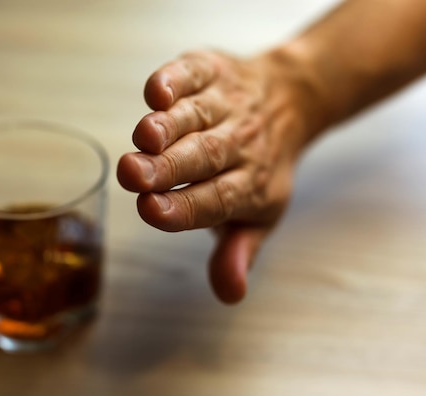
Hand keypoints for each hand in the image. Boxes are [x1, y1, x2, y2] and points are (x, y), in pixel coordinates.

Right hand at [117, 49, 312, 302]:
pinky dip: (175, 80)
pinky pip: (194, 73)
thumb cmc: (258, 169)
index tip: (151, 210)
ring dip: (169, 125)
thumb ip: (238, 251)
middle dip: (168, 167)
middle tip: (134, 175)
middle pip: (204, 157)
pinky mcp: (211, 71)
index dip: (185, 207)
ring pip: (196, 116)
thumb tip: (230, 294)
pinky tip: (156, 91)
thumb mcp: (258, 216)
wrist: (291, 99)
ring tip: (144, 136)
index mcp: (250, 185)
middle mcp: (240, 143)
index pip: (217, 200)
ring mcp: (225, 104)